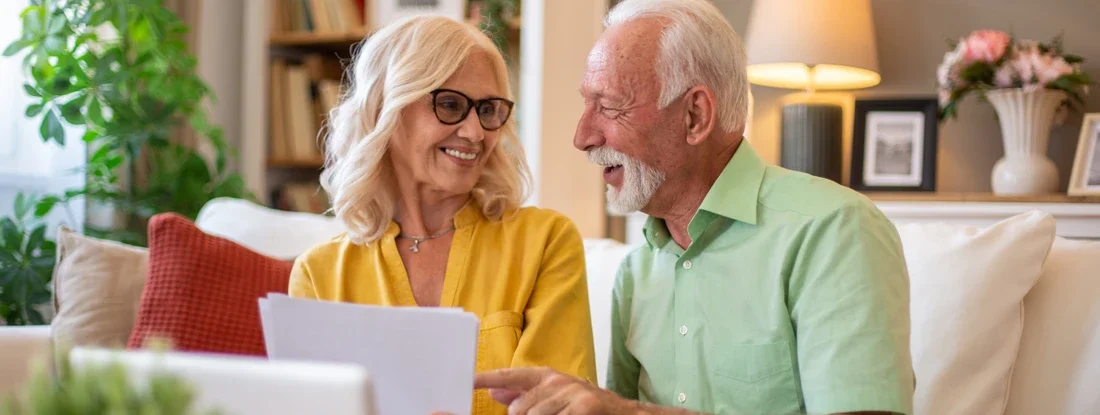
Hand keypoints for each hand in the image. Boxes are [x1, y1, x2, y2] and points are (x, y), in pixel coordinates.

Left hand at [475, 367, 634, 414]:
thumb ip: (524, 394)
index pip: (509, 375)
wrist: (624, 414)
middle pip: (517, 409)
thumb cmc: (585, 407)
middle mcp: (556, 380)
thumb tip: (495, 391)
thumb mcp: (554, 397)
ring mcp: (570, 393)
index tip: (467, 381)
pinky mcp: (583, 406)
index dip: (486, 378)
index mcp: (546, 376)